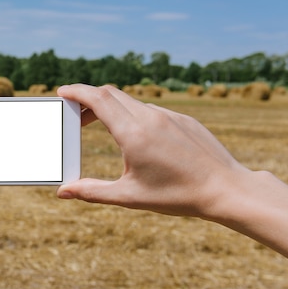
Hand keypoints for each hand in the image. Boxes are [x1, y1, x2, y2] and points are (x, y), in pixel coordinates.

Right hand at [56, 84, 248, 217]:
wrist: (225, 189)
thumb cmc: (176, 195)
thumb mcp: (129, 196)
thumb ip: (92, 191)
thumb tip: (63, 192)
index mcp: (134, 134)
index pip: (98, 99)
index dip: (77, 91)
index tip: (62, 92)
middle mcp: (151, 118)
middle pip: (111, 94)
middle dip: (88, 99)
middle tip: (75, 114)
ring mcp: (170, 116)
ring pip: (132, 102)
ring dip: (111, 107)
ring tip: (101, 125)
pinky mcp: (184, 120)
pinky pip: (152, 110)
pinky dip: (133, 114)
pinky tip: (135, 136)